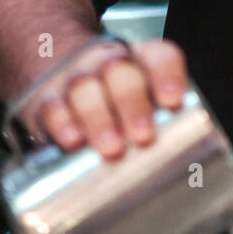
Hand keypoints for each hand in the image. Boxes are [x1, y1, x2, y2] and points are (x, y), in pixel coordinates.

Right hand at [25, 39, 188, 160]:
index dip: (167, 76)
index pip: (159, 56)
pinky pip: (52, 107)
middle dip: (132, 103)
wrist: (56, 70)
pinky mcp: (45, 100)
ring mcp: (75, 79)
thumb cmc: (111, 100)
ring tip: (111, 148)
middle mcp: (108, 63)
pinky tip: (71, 141)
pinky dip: (61, 124)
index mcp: (140, 62)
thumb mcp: (139, 104)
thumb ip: (163, 128)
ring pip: (85, 87)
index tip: (173, 101)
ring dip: (98, 118)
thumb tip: (188, 177)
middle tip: (142, 135)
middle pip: (120, 70)